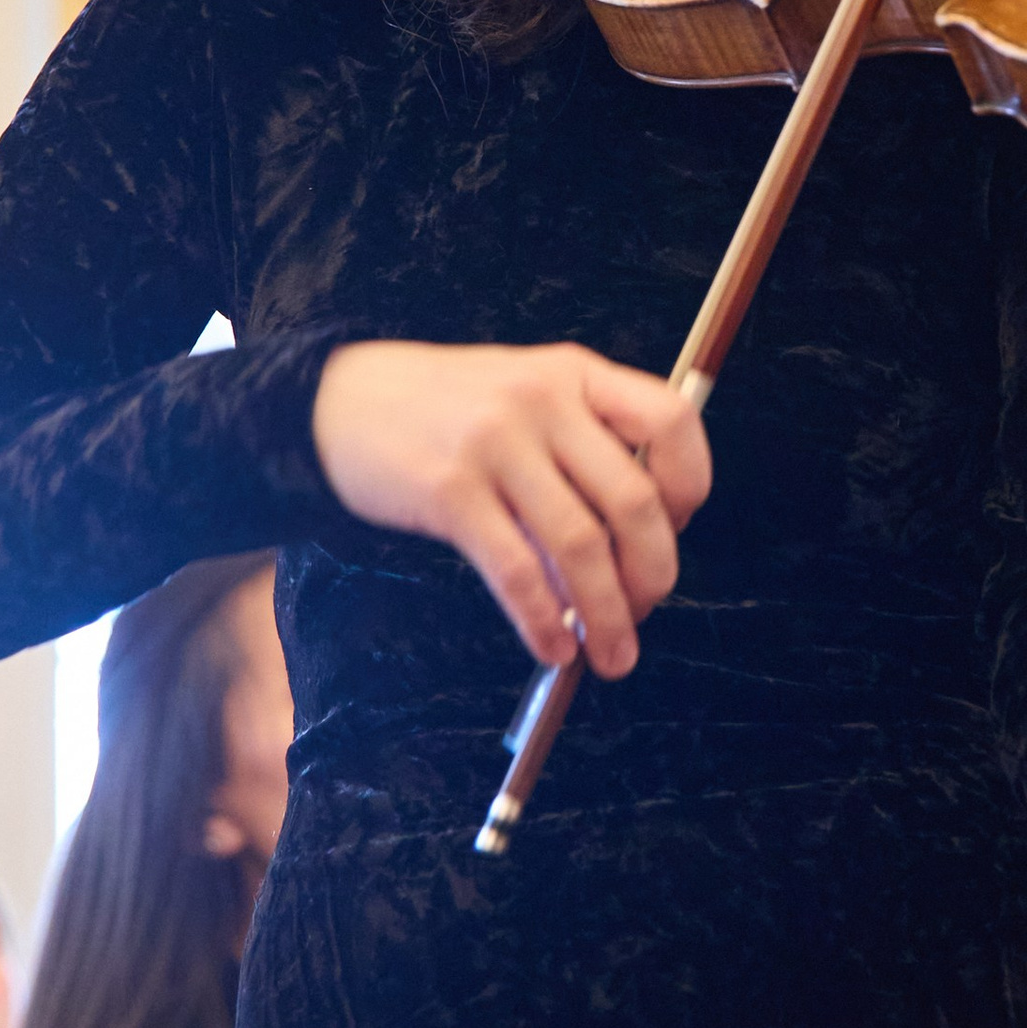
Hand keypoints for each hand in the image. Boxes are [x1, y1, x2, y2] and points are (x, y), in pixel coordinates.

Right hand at [312, 339, 713, 679]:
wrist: (336, 400)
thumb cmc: (445, 408)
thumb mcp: (524, 394)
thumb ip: (581, 447)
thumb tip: (634, 550)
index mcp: (574, 373)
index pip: (670, 422)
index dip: (690, 486)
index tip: (676, 530)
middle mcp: (543, 401)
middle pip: (633, 501)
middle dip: (652, 574)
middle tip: (644, 612)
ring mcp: (495, 445)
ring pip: (580, 547)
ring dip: (606, 615)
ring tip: (611, 654)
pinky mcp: (449, 492)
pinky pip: (517, 572)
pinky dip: (544, 621)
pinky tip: (552, 647)